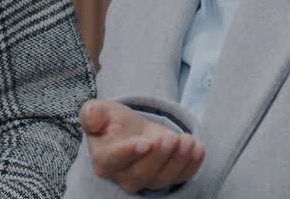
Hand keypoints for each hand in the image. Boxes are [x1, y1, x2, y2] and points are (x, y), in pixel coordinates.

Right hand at [79, 100, 204, 193]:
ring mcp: (146, 180)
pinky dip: (192, 165)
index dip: (129, 152)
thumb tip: (93, 118)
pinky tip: (198, 149)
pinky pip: (180, 177)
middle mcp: (123, 175)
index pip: (114, 160)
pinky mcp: (166, 178)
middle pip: (141, 173)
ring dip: (178, 160)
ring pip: (162, 178)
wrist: (130, 130)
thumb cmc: (111, 121)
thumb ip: (92, 113)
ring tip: (187, 140)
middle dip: (159, 155)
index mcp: (104, 159)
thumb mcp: (99, 110)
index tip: (145, 142)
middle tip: (170, 137)